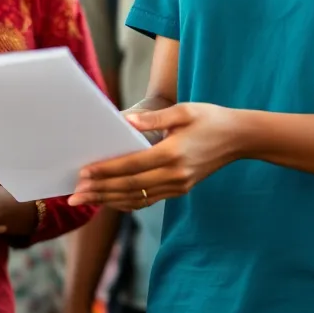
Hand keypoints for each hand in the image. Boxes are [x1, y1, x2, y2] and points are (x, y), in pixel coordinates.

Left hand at [68, 103, 239, 210]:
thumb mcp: (184, 110)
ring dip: (109, 200)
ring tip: (86, 200)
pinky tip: (110, 200)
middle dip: (99, 191)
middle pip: (129, 187)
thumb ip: (153, 119)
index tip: (83, 173)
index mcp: (173, 153)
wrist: (239, 138)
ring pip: (137, 198)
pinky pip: (149, 200)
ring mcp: (178, 185)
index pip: (131, 166)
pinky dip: (127, 202)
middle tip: (74, 195)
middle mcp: (175, 174)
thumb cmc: (210, 118)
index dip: (106, 171)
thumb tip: (124, 122)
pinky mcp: (180, 189)